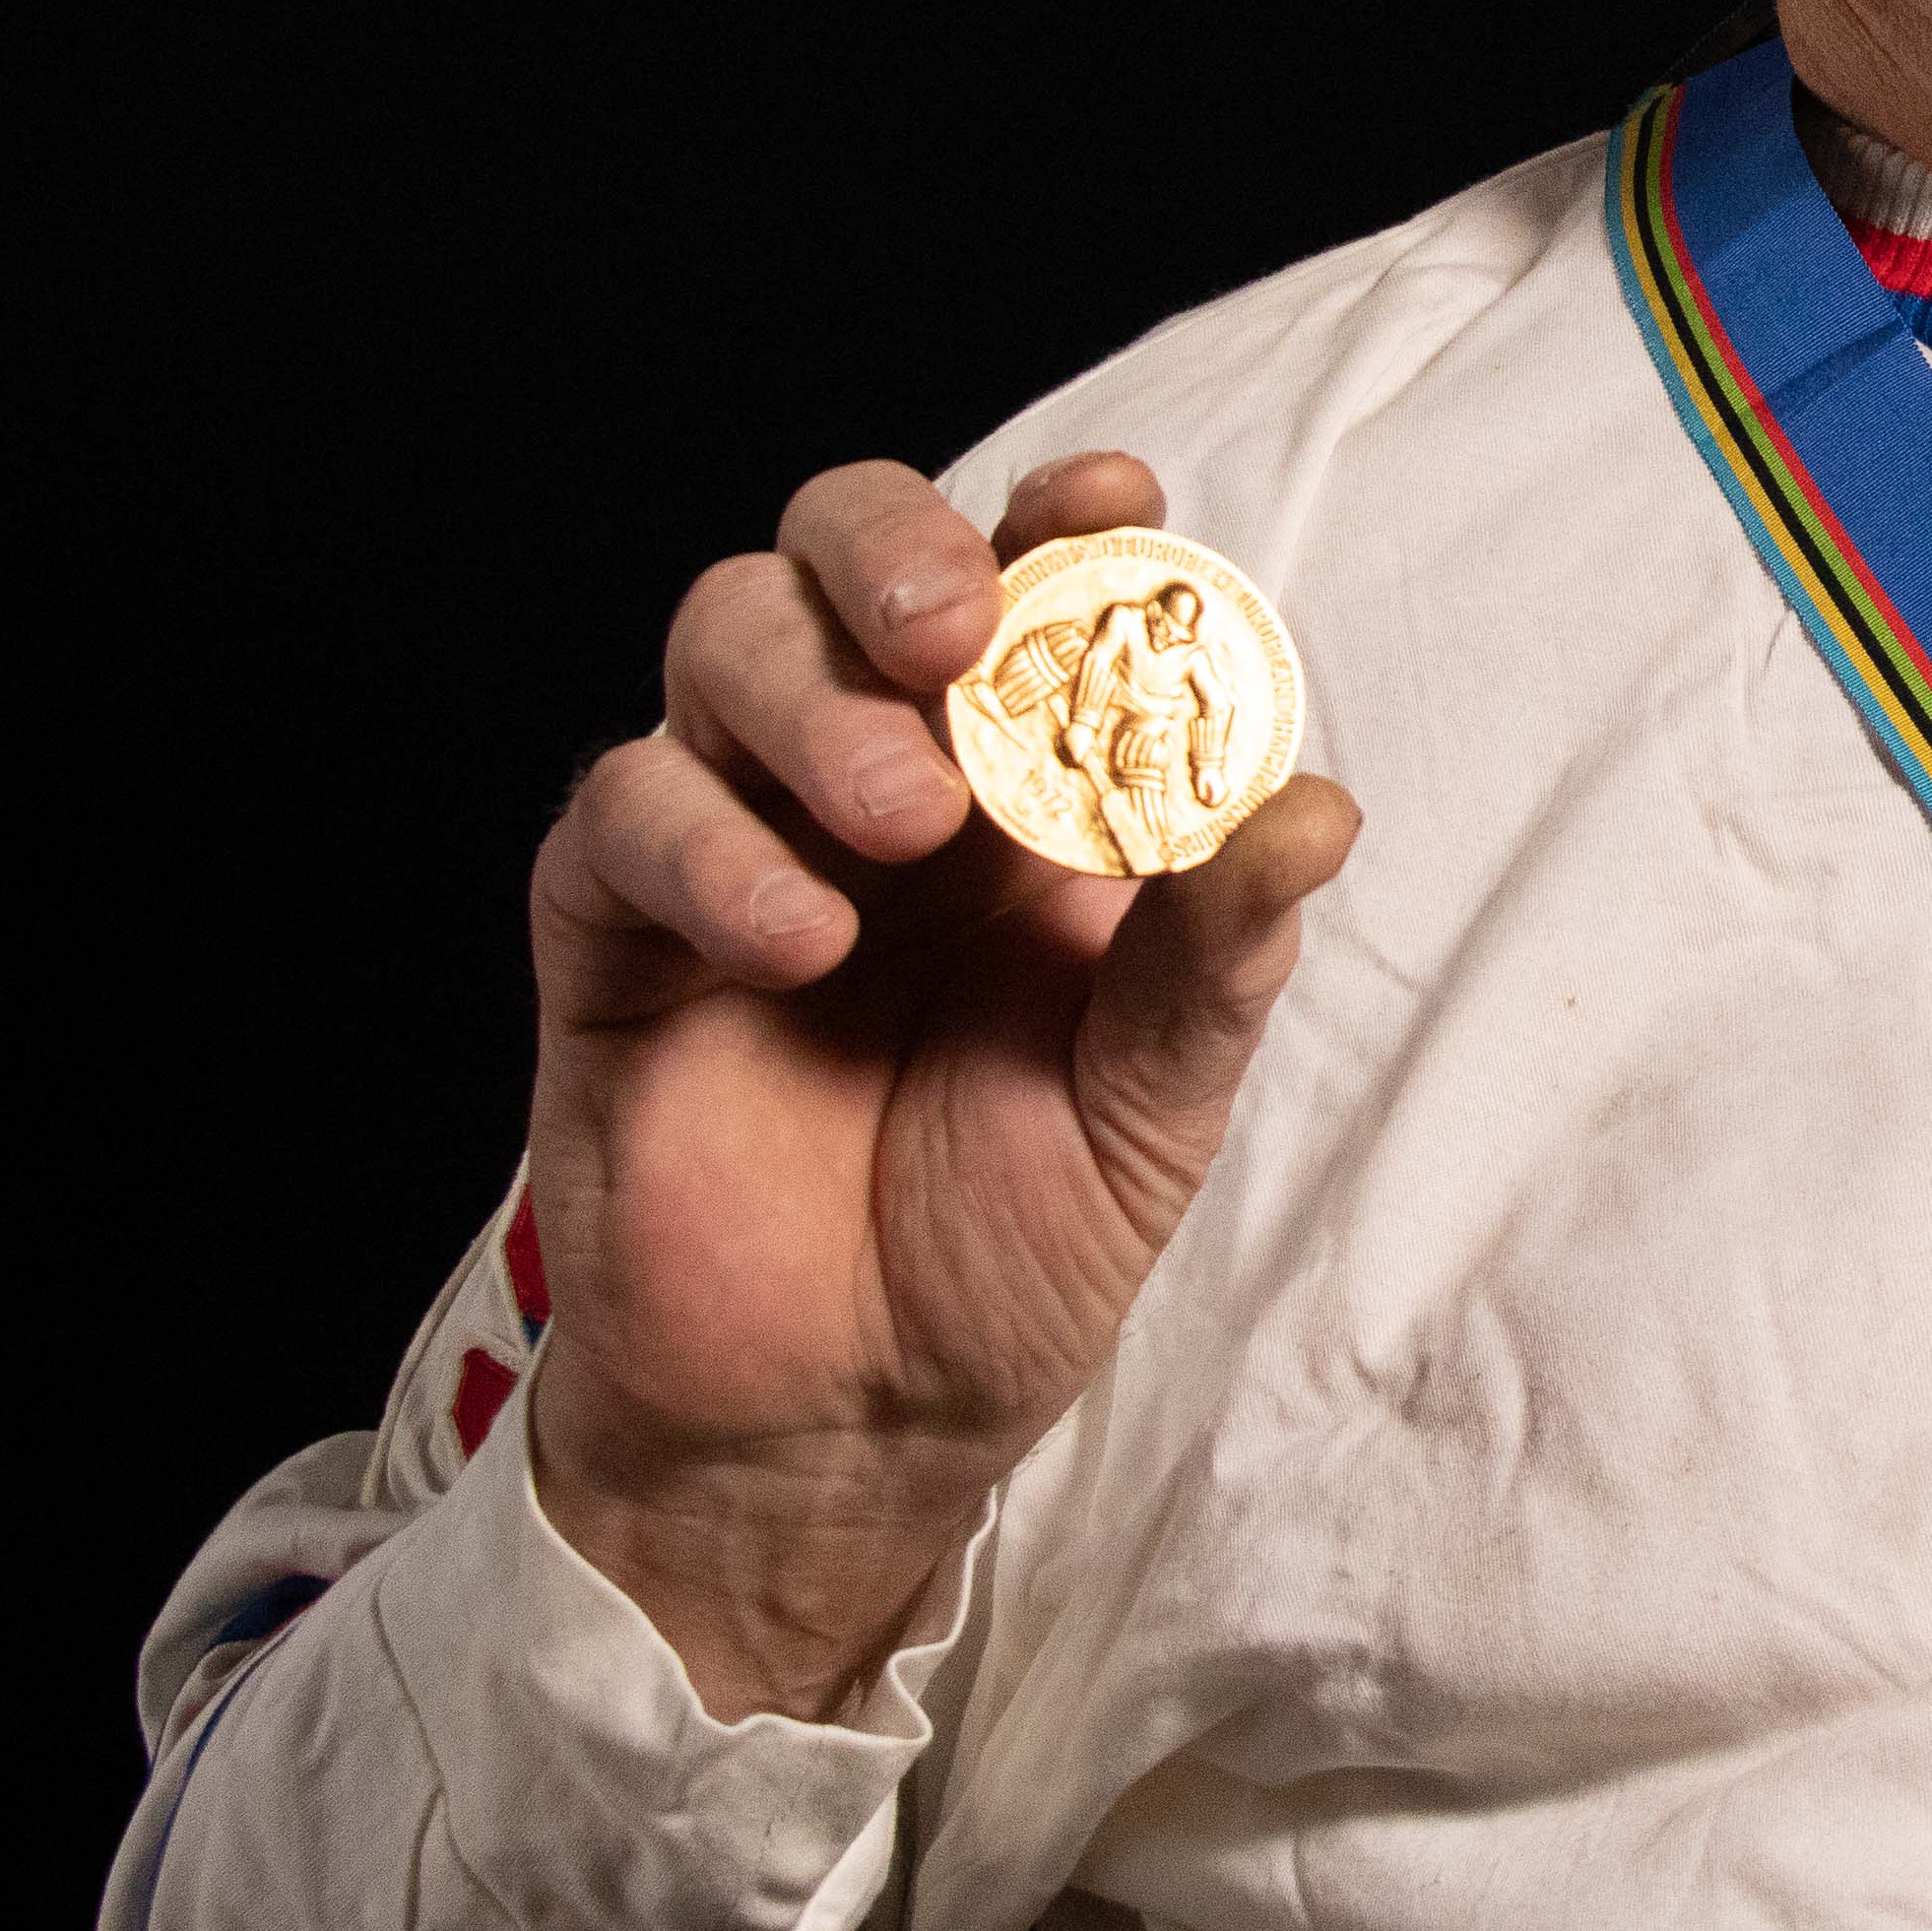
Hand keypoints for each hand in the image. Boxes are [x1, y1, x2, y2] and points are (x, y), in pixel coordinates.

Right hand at [520, 449, 1359, 1716]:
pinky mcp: (613, 933)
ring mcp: (734, 835)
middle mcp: (874, 773)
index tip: (1113, 502)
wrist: (853, 1428)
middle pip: (837, 551)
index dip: (1060, 518)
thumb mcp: (1150, 1107)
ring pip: (721, 640)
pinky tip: (801, 939)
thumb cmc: (1008, 1245)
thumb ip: (1216, 955)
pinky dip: (709, 846)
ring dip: (813, 699)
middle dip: (895, 549)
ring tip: (904, 820)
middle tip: (958, 634)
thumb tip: (1318, 810)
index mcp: (1019, 783)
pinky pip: (623, 814)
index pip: (1025, 585)